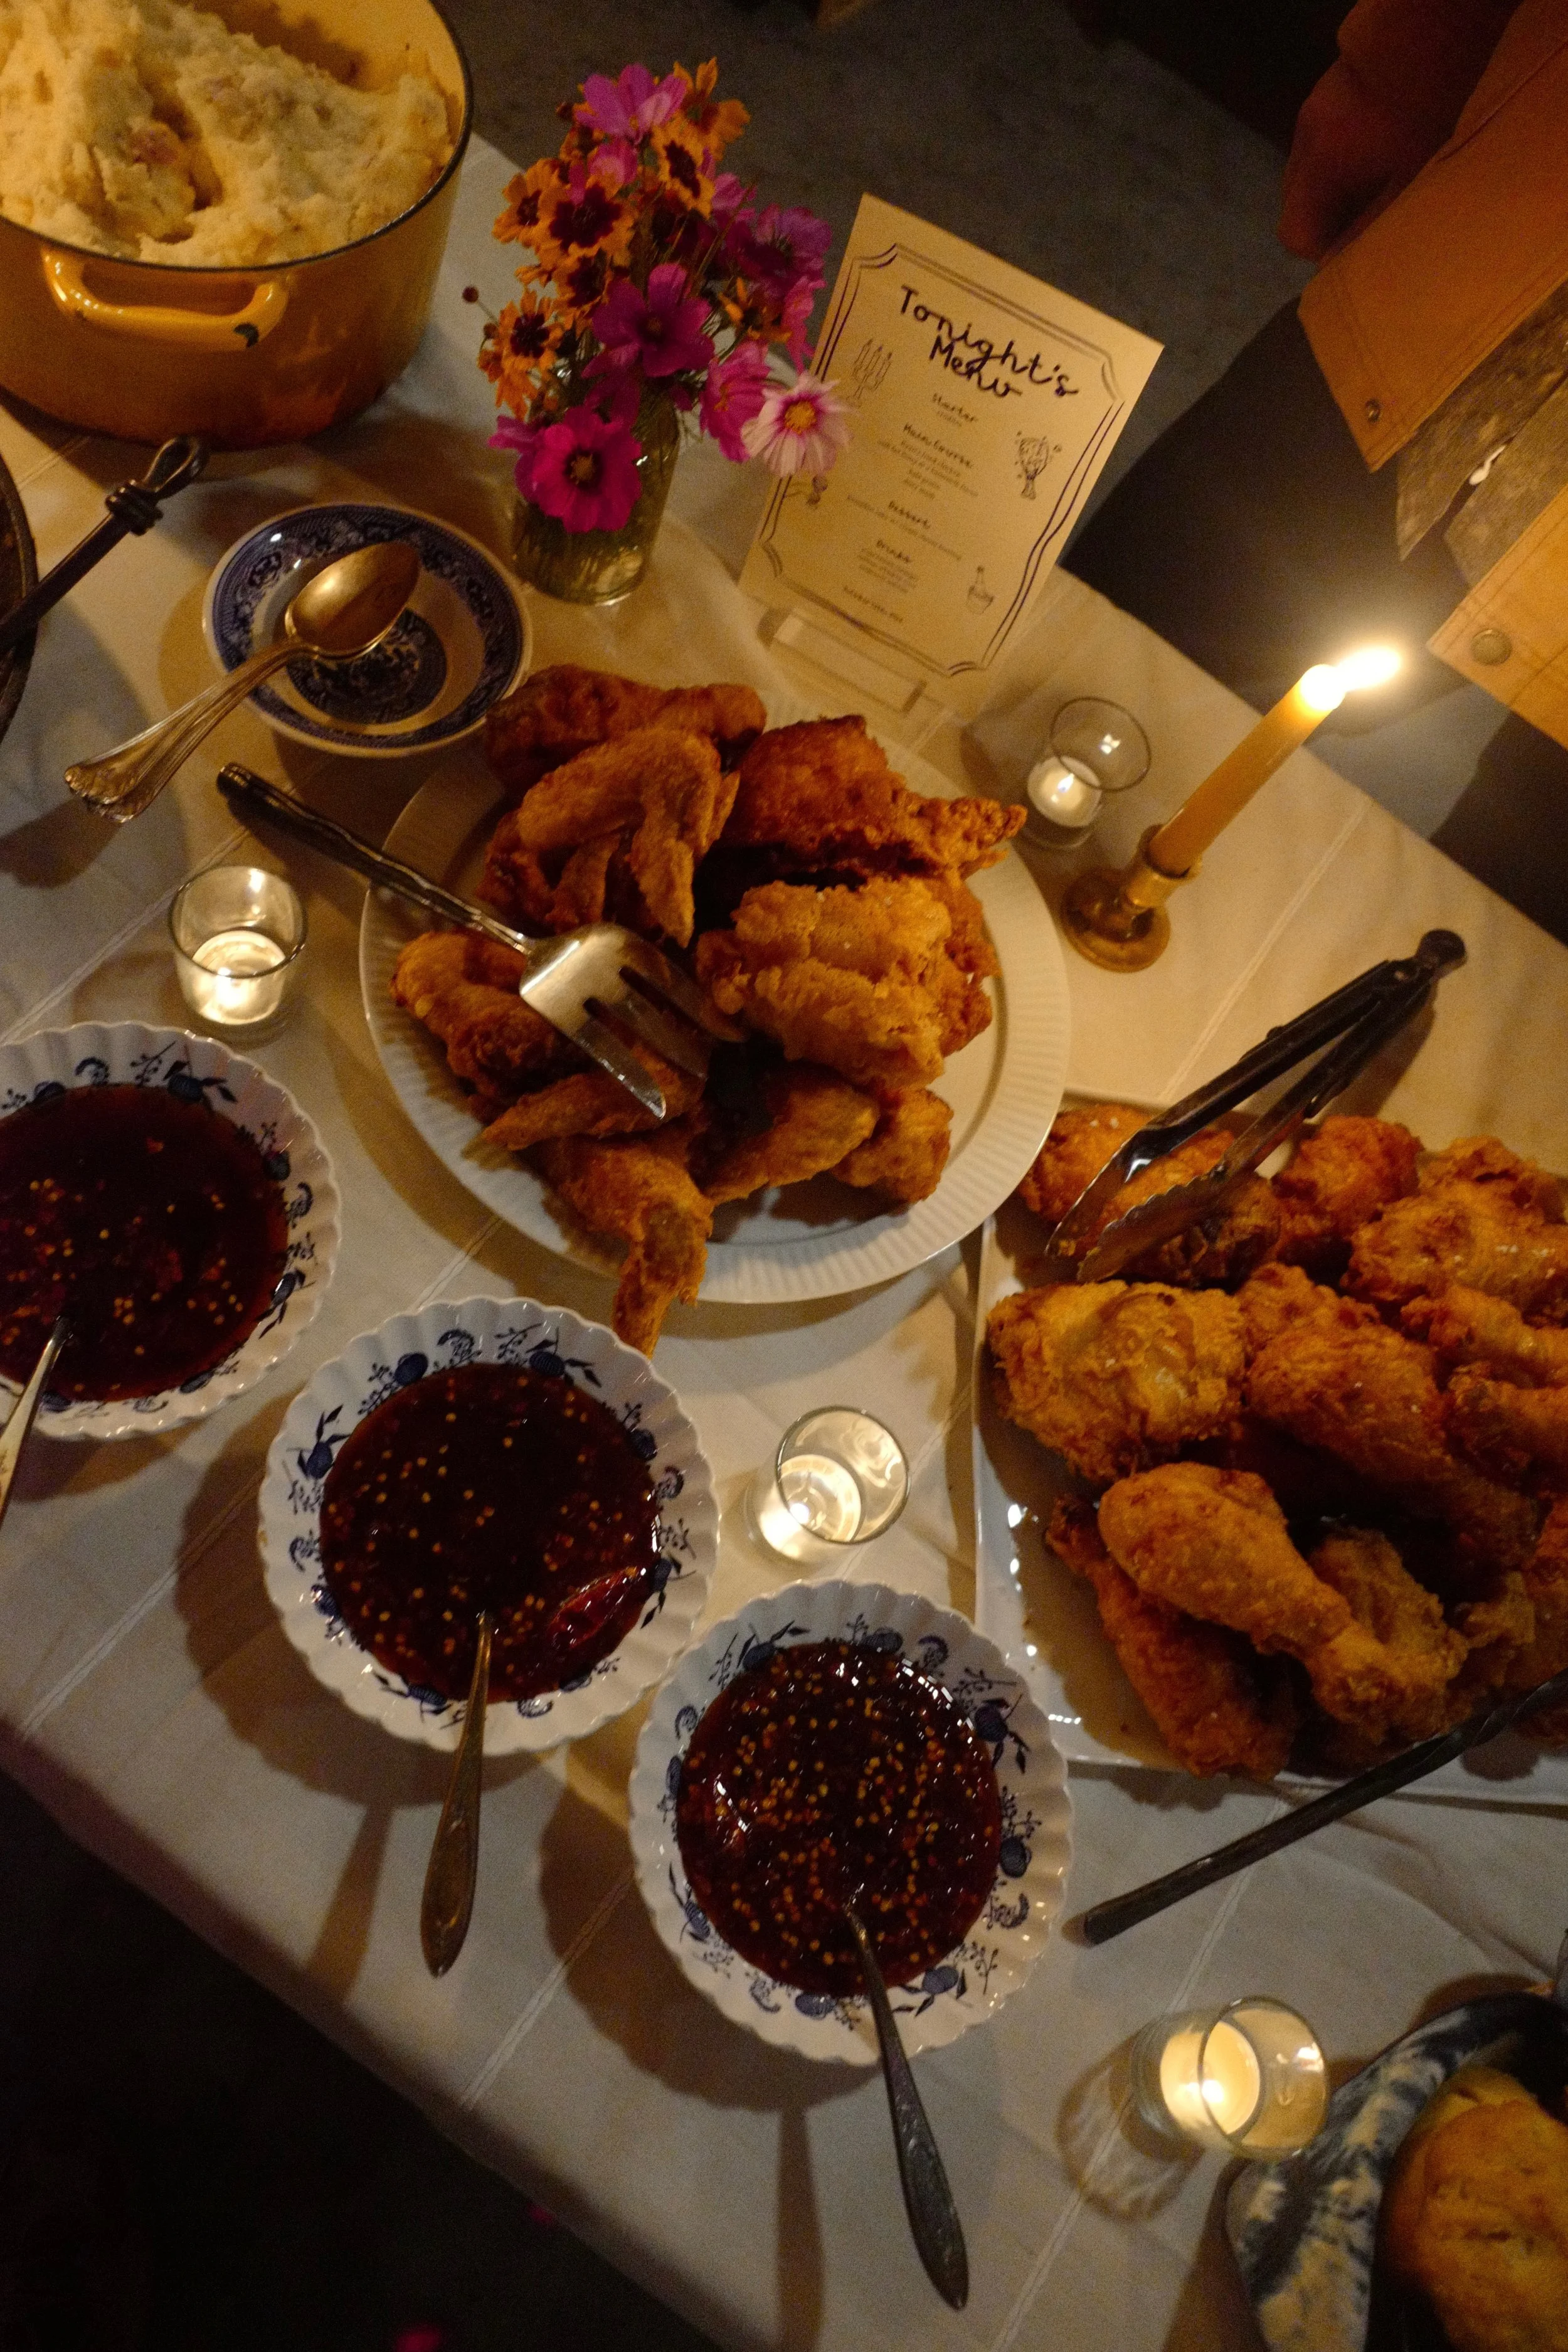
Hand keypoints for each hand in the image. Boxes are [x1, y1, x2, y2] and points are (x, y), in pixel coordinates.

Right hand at [1279, 60, 1439, 259]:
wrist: (1425, 32)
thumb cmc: (1425, 109)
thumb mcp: (1409, 176)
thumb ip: (1371, 225)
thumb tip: (1337, 264)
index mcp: (1320, 169)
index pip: (1294, 234)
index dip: (1321, 250)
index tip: (1353, 248)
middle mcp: (1304, 144)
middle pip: (1295, 205)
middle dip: (1324, 220)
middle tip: (1365, 219)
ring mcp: (1310, 116)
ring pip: (1306, 174)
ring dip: (1330, 188)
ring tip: (1371, 183)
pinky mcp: (1323, 96)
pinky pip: (1318, 145)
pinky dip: (1336, 160)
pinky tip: (1370, 150)